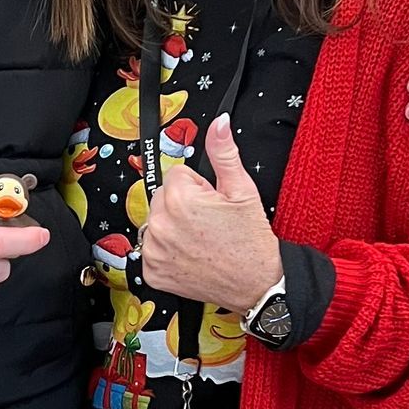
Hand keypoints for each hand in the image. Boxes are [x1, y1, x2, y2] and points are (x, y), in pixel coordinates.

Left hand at [138, 119, 281, 310]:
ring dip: (173, 227)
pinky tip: (189, 254)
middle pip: (163, 197)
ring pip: (156, 222)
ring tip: (200, 239)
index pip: (176, 175)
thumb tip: (219, 124)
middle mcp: (161, 225)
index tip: (212, 204)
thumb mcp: (242, 190)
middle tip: (208, 222)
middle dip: (182, 204)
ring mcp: (154, 251)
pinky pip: (152, 249)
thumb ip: (224, 152)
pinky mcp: (153, 271)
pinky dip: (167, 251)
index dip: (198, 187)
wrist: (256, 283)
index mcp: (180, 200)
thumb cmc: (251, 241)